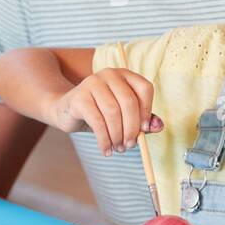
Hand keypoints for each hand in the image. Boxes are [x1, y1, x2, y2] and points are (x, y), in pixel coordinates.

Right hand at [47, 68, 162, 155]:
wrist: (65, 110)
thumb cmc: (99, 113)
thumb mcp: (122, 115)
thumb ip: (142, 120)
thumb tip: (158, 127)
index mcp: (124, 75)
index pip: (145, 88)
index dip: (147, 110)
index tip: (144, 130)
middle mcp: (109, 74)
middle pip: (129, 102)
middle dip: (132, 128)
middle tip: (130, 145)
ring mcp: (92, 83)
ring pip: (113, 113)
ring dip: (117, 136)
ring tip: (117, 148)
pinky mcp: (79, 97)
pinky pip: (97, 122)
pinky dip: (104, 140)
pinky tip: (106, 149)